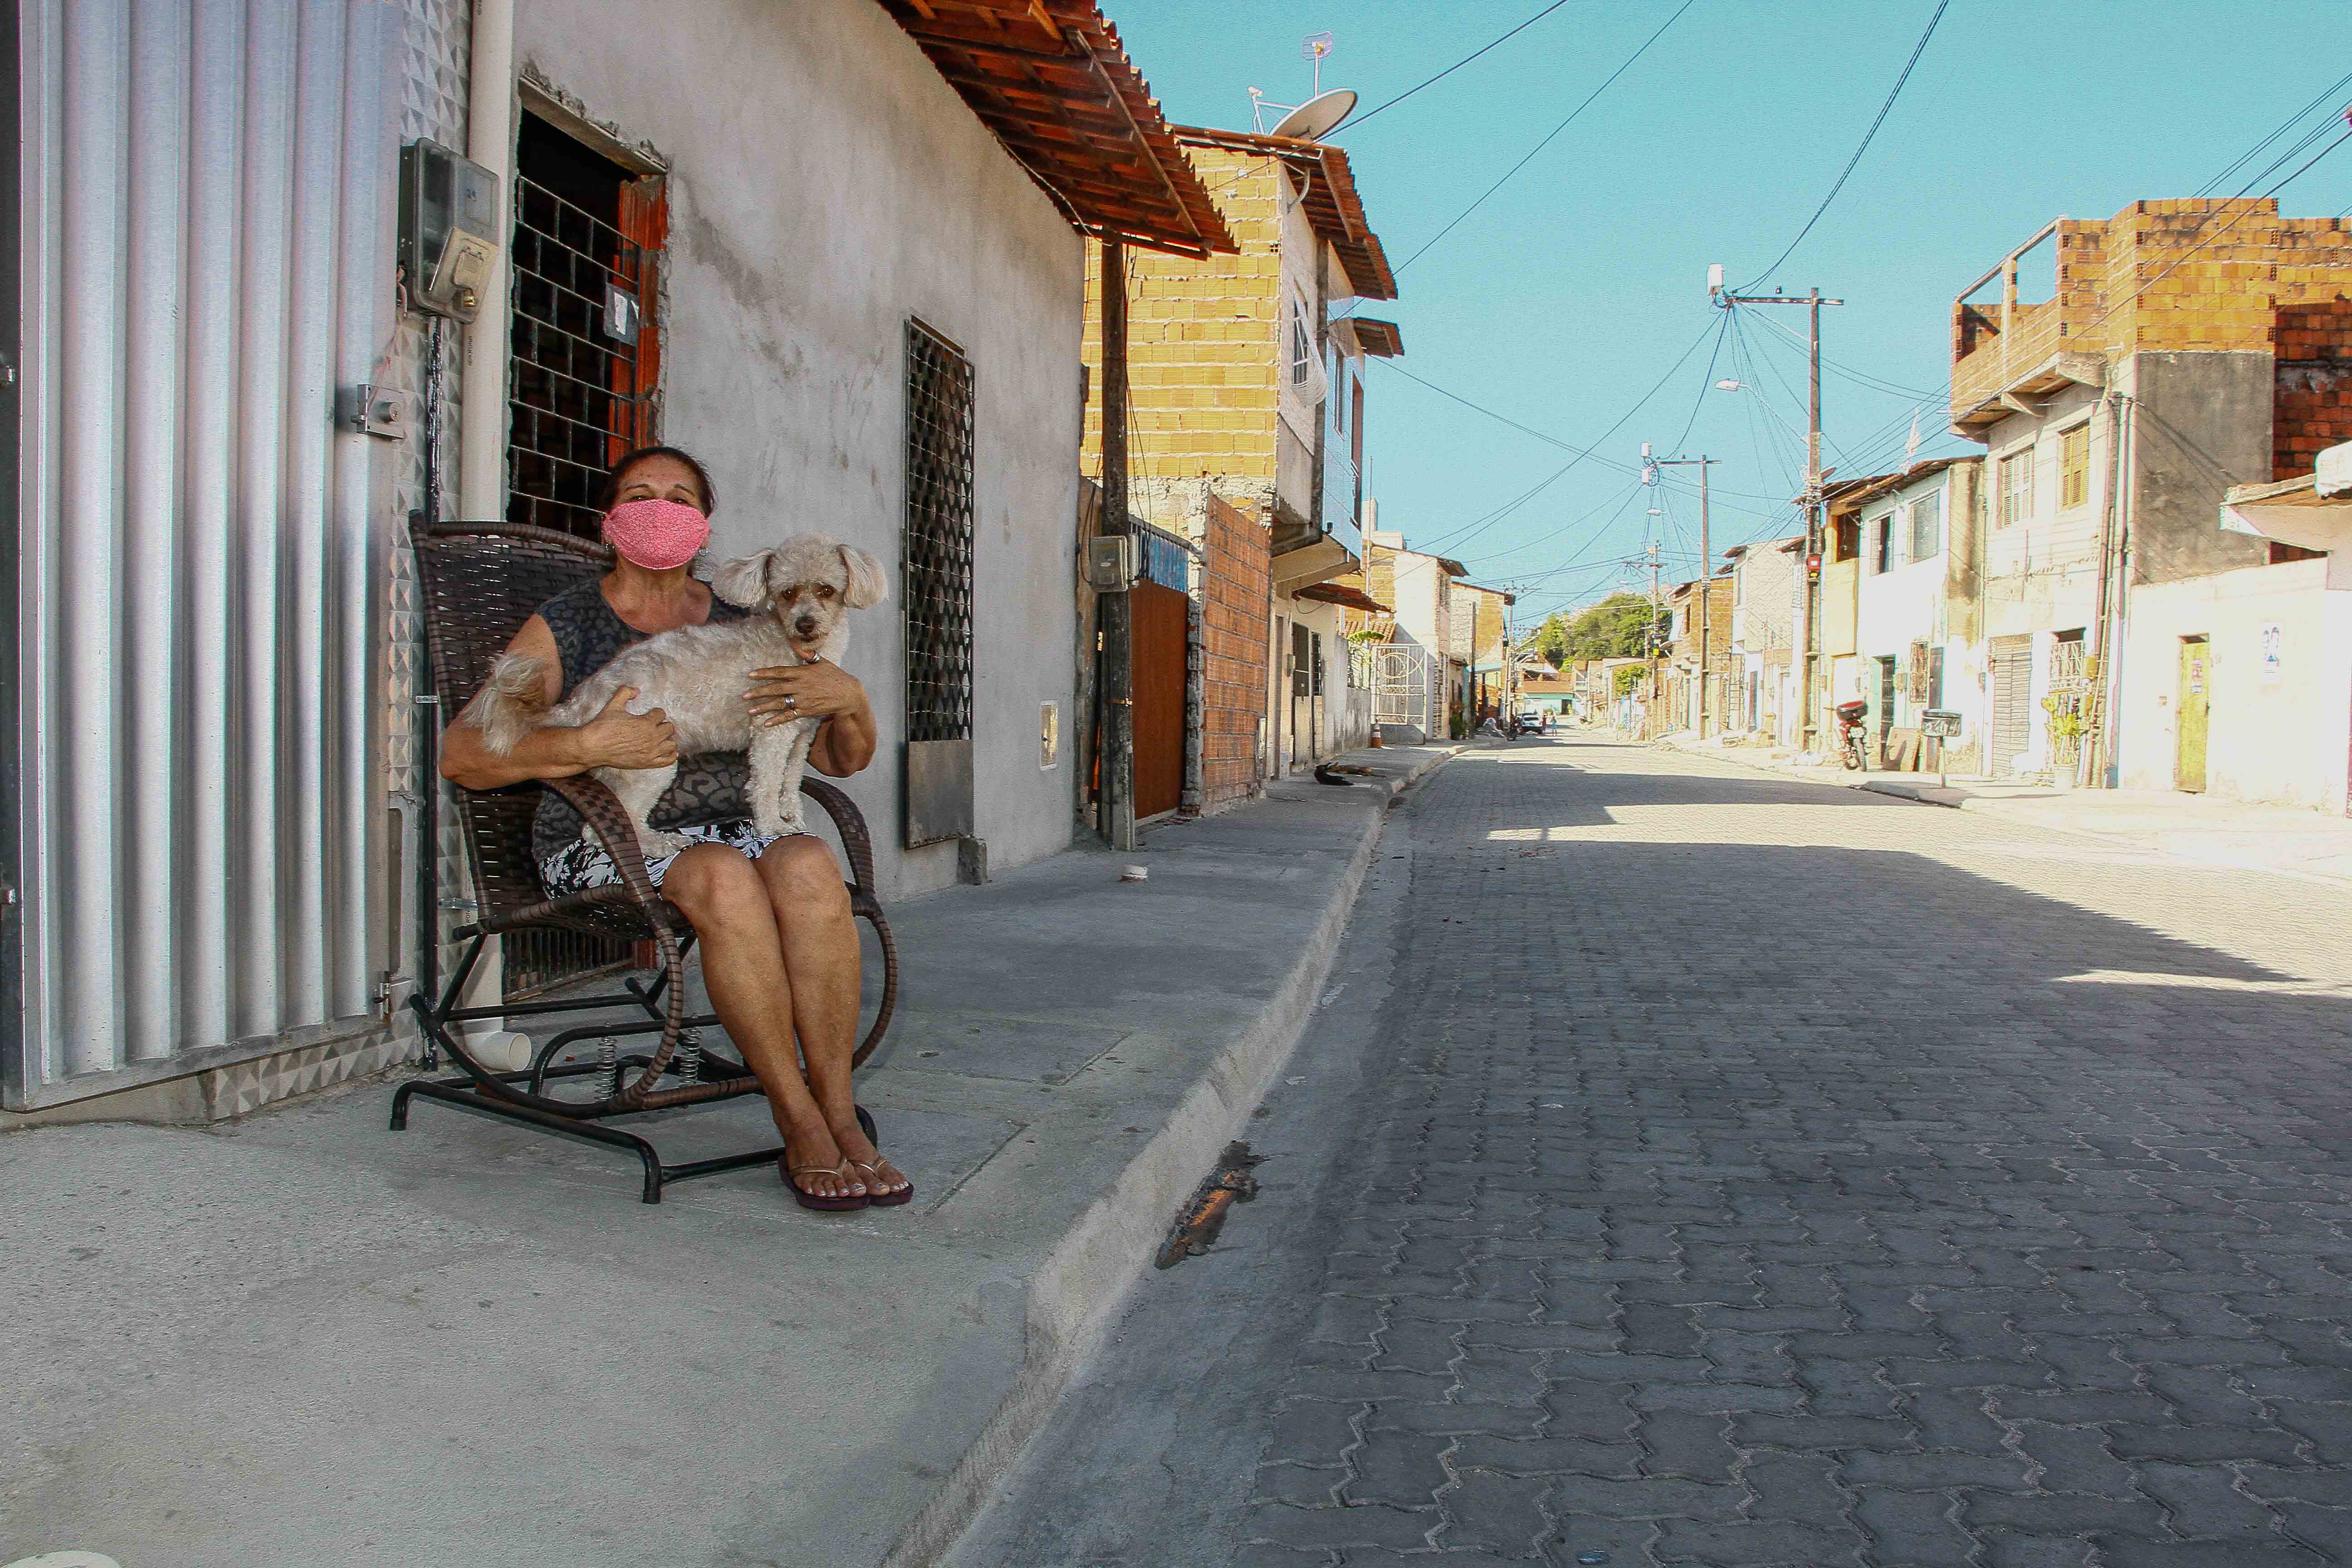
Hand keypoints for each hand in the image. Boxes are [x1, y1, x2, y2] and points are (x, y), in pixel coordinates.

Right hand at [573, 686, 676, 768]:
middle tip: (655, 726)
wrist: (593, 747)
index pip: (661, 714)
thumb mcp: (613, 705)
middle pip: (669, 728)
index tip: (651, 714)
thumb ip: (625, 693)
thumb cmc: (602, 726)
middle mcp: (651, 737)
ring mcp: (650, 752)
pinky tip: (668, 751)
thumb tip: (636, 690)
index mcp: (646, 722)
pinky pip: (667, 760)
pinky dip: (670, 755)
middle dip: (662, 725)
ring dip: (667, 740)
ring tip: (660, 738)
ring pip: (671, 744)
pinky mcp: (647, 763)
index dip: (656, 712)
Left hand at [745, 657, 866, 727]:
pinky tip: (766, 723)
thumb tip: (793, 641)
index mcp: (802, 673)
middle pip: (775, 689)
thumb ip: (805, 653)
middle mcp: (800, 686)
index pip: (779, 672)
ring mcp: (802, 700)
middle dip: (758, 692)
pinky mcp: (806, 711)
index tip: (750, 675)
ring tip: (750, 710)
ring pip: (779, 704)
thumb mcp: (821, 661)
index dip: (764, 673)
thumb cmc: (834, 675)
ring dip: (764, 707)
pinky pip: (789, 716)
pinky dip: (777, 720)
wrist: (847, 694)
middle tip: (744, 695)